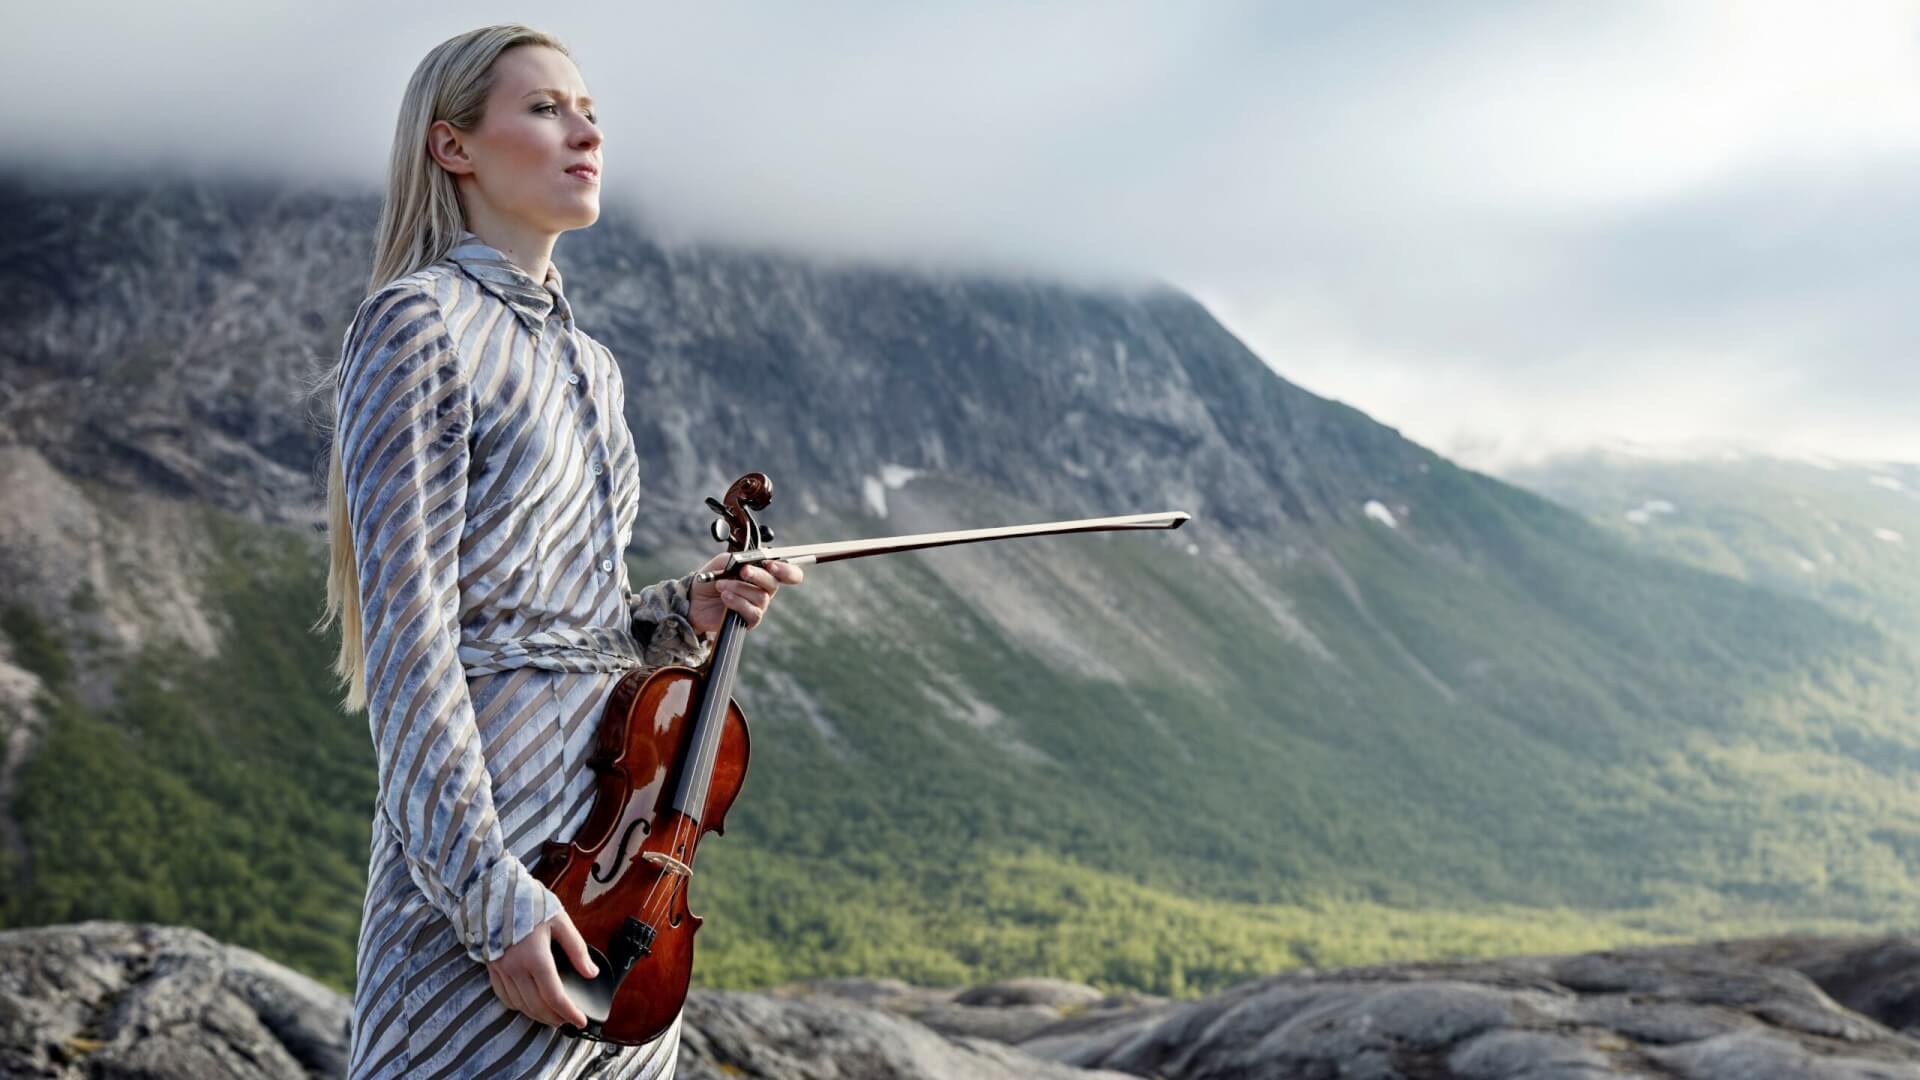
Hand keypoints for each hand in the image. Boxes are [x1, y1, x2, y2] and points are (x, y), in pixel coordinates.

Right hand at [484, 909, 595, 1028]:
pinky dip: (518, 1005)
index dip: (569, 1013)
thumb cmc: (528, 900)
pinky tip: (527, 1005)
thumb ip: (576, 949)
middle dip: (555, 1018)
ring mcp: (500, 968)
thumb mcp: (559, 919)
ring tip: (552, 1016)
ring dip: (537, 1015)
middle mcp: (515, 967)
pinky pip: (503, 995)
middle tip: (568, 1021)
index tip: (581, 1021)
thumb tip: (591, 972)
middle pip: (536, 1006)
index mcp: (535, 956)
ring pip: (519, 1004)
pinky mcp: (490, 966)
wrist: (493, 888)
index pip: (554, 996)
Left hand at [688, 554, 803, 634]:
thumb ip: (738, 558)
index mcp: (763, 573)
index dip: (786, 570)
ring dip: (739, 588)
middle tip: (742, 571)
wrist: (695, 599)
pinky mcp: (749, 620)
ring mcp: (758, 606)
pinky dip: (737, 602)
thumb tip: (749, 563)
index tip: (771, 565)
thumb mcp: (723, 562)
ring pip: (760, 597)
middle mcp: (764, 590)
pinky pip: (752, 612)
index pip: (789, 574)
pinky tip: (725, 597)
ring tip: (720, 585)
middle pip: (774, 584)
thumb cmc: (712, 579)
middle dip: (758, 576)